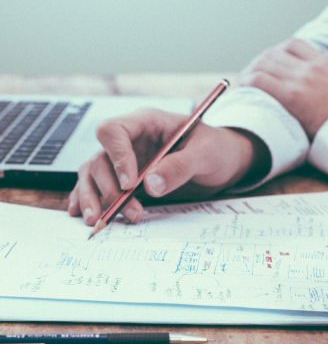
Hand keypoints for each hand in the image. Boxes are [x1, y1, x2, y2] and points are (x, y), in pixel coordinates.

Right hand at [68, 108, 268, 224]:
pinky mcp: (125, 178)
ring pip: (93, 173)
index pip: (114, 131)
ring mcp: (125, 159)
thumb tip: (151, 186)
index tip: (131, 184)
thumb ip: (180, 167)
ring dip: (94, 198)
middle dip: (110, 188)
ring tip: (99, 221)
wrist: (224, 161)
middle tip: (130, 212)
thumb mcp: (206, 154)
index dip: (117, 157)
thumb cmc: (216, 149)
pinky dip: (90, 200)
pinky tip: (87, 215)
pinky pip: (98, 186)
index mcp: (147, 122)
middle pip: (100, 158)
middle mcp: (130, 139)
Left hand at [237, 38, 327, 139]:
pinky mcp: (292, 96)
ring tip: (241, 87)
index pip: (293, 45)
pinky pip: (259, 81)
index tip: (268, 67)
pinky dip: (246, 84)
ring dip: (248, 73)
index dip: (275, 54)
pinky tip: (241, 93)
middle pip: (273, 53)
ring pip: (262, 63)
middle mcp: (312, 67)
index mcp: (327, 65)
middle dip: (257, 64)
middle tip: (249, 80)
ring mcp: (302, 80)